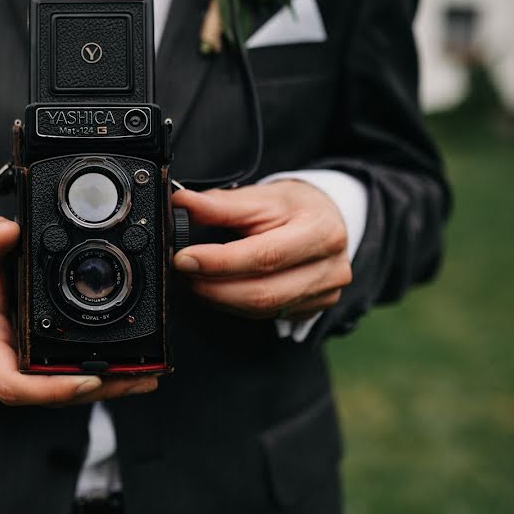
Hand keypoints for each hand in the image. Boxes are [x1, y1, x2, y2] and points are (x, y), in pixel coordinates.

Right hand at [0, 216, 157, 405]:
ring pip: (62, 393)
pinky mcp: (37, 370)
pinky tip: (130, 373)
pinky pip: (66, 381)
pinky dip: (100, 379)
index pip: (13, 382)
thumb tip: (4, 232)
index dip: (52, 389)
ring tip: (143, 376)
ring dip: (104, 388)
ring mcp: (19, 372)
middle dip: (92, 390)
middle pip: (47, 394)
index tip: (88, 379)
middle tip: (134, 378)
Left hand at [171, 181, 351, 320]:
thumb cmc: (295, 207)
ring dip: (220, 299)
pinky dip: (235, 305)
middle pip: (263, 292)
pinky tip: (217, 291)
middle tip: (183, 273)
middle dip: (214, 288)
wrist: (325, 219)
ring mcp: (325, 294)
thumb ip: (220, 204)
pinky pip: (266, 316)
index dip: (219, 261)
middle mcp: (330, 269)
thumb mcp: (260, 197)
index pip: (264, 255)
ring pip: (262, 310)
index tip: (184, 258)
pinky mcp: (313, 310)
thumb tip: (183, 203)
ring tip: (194, 281)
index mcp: (322, 233)